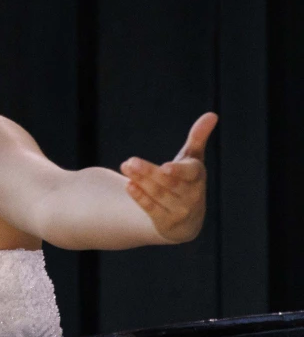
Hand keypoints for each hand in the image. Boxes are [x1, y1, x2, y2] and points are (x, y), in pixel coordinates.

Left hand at [120, 112, 217, 243]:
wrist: (187, 220)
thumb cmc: (187, 180)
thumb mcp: (192, 159)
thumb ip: (198, 138)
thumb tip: (212, 114)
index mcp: (197, 176)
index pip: (191, 173)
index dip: (179, 171)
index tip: (165, 167)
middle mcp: (191, 195)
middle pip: (169, 183)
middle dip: (149, 172)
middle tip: (130, 161)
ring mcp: (179, 210)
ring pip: (158, 194)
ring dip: (141, 181)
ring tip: (125, 166)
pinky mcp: (165, 221)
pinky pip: (152, 209)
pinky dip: (140, 197)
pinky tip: (129, 185)